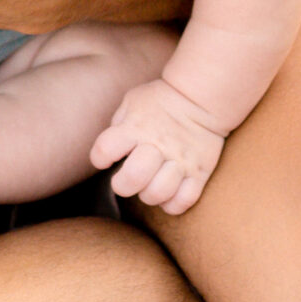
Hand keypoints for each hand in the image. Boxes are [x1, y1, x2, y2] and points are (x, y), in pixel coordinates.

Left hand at [90, 77, 228, 215]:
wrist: (201, 97)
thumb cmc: (160, 100)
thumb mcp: (132, 102)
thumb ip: (118, 126)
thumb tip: (108, 152)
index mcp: (135, 127)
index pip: (105, 149)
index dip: (99, 157)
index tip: (105, 158)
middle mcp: (157, 145)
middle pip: (133, 177)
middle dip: (123, 185)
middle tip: (127, 180)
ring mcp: (180, 161)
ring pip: (159, 193)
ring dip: (149, 195)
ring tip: (150, 185)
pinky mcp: (200, 172)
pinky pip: (184, 201)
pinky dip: (173, 203)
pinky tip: (168, 193)